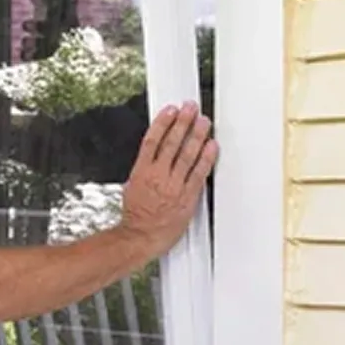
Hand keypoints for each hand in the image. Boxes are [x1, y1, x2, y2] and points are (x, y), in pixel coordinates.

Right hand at [120, 101, 217, 255]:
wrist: (141, 236)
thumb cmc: (136, 215)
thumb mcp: (132, 185)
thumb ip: (144, 169)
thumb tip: (151, 155)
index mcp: (141, 171)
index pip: (152, 140)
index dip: (162, 123)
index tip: (170, 110)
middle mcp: (158, 176)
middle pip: (172, 143)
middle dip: (182, 122)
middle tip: (191, 108)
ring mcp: (174, 185)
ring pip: (187, 155)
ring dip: (196, 135)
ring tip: (204, 121)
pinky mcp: (188, 196)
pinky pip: (199, 173)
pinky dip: (206, 158)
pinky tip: (212, 146)